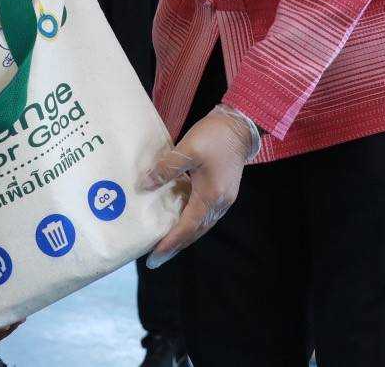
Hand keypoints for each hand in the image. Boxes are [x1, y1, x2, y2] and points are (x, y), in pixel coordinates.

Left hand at [141, 105, 257, 268]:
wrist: (239, 126)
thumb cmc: (214, 136)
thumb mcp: (187, 149)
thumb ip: (166, 168)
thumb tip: (145, 185)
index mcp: (211, 196)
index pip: (186, 227)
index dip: (170, 242)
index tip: (154, 256)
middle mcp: (219, 203)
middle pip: (195, 232)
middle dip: (175, 246)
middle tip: (155, 259)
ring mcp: (223, 199)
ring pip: (201, 225)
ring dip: (184, 236)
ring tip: (165, 245)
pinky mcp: (223, 192)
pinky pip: (204, 215)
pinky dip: (190, 223)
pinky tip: (179, 222)